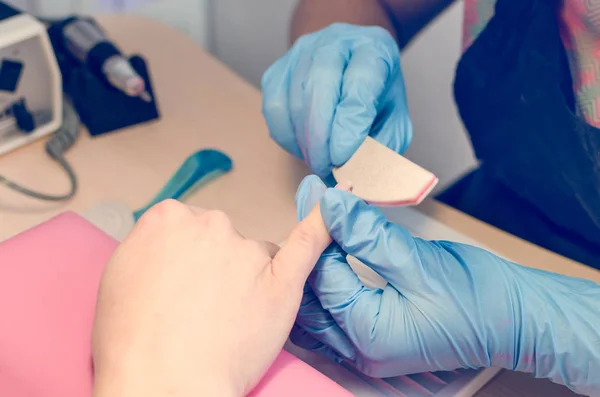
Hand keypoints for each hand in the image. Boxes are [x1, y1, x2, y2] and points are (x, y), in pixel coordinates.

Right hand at [91, 199, 331, 396]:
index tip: (184, 282)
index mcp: (167, 218)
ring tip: (226, 322)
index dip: (187, 260)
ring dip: (248, 281)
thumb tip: (168, 243)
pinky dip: (322, 223)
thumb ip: (151, 247)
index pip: (188, 227)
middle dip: (217, 267)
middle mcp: (209, 224)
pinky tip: (334, 206)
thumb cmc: (133, 342)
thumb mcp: (119, 277)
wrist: (162, 382)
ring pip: (256, 256)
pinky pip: (307, 241)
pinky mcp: (279, 278)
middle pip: (223, 238)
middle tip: (202, 309)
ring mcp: (246, 249)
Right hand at [261, 23, 411, 178]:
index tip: (343, 158)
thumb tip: (362, 180)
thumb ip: (384, 146)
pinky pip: (274, 110)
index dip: (349, 125)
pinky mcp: (277, 71)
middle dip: (320, 137)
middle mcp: (335, 43)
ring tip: (319, 161)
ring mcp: (300, 54)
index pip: (359, 84)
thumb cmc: (375, 94)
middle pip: (319, 86)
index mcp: (373, 50)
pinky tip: (304, 148)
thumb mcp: (394, 118)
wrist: (349, 62)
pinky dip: (287, 137)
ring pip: (292, 101)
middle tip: (326, 168)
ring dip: (304, 142)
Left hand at [291, 176, 599, 395]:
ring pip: (322, 301)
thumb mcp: (417, 260)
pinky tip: (330, 250)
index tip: (315, 194)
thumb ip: (367, 235)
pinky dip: (333, 275)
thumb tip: (333, 207)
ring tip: (318, 220)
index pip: (323, 277)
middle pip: (314, 292)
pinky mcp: (376, 336)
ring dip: (318, 261)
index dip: (315, 230)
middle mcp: (361, 349)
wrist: (515, 320)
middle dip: (310, 245)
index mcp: (368, 335)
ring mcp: (368, 347)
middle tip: (311, 203)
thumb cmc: (479, 298)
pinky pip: (338, 307)